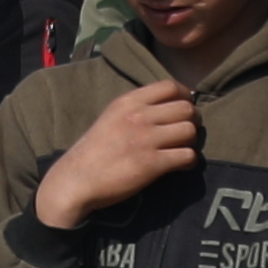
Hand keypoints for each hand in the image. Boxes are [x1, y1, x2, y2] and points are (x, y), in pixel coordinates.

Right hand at [32, 77, 204, 233]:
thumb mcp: (110, 118)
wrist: (75, 181)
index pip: (170, 86)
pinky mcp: (152, 164)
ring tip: (181, 149)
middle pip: (186, 108)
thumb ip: (136, 109)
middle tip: (184, 133)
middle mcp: (138, 116)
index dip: (185, 96)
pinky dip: (189, 161)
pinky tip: (179, 165)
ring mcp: (145, 140)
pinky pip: (188, 156)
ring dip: (191, 141)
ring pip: (190, 131)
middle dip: (192, 120)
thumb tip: (168, 107)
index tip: (183, 108)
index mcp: (127, 102)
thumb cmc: (93, 151)